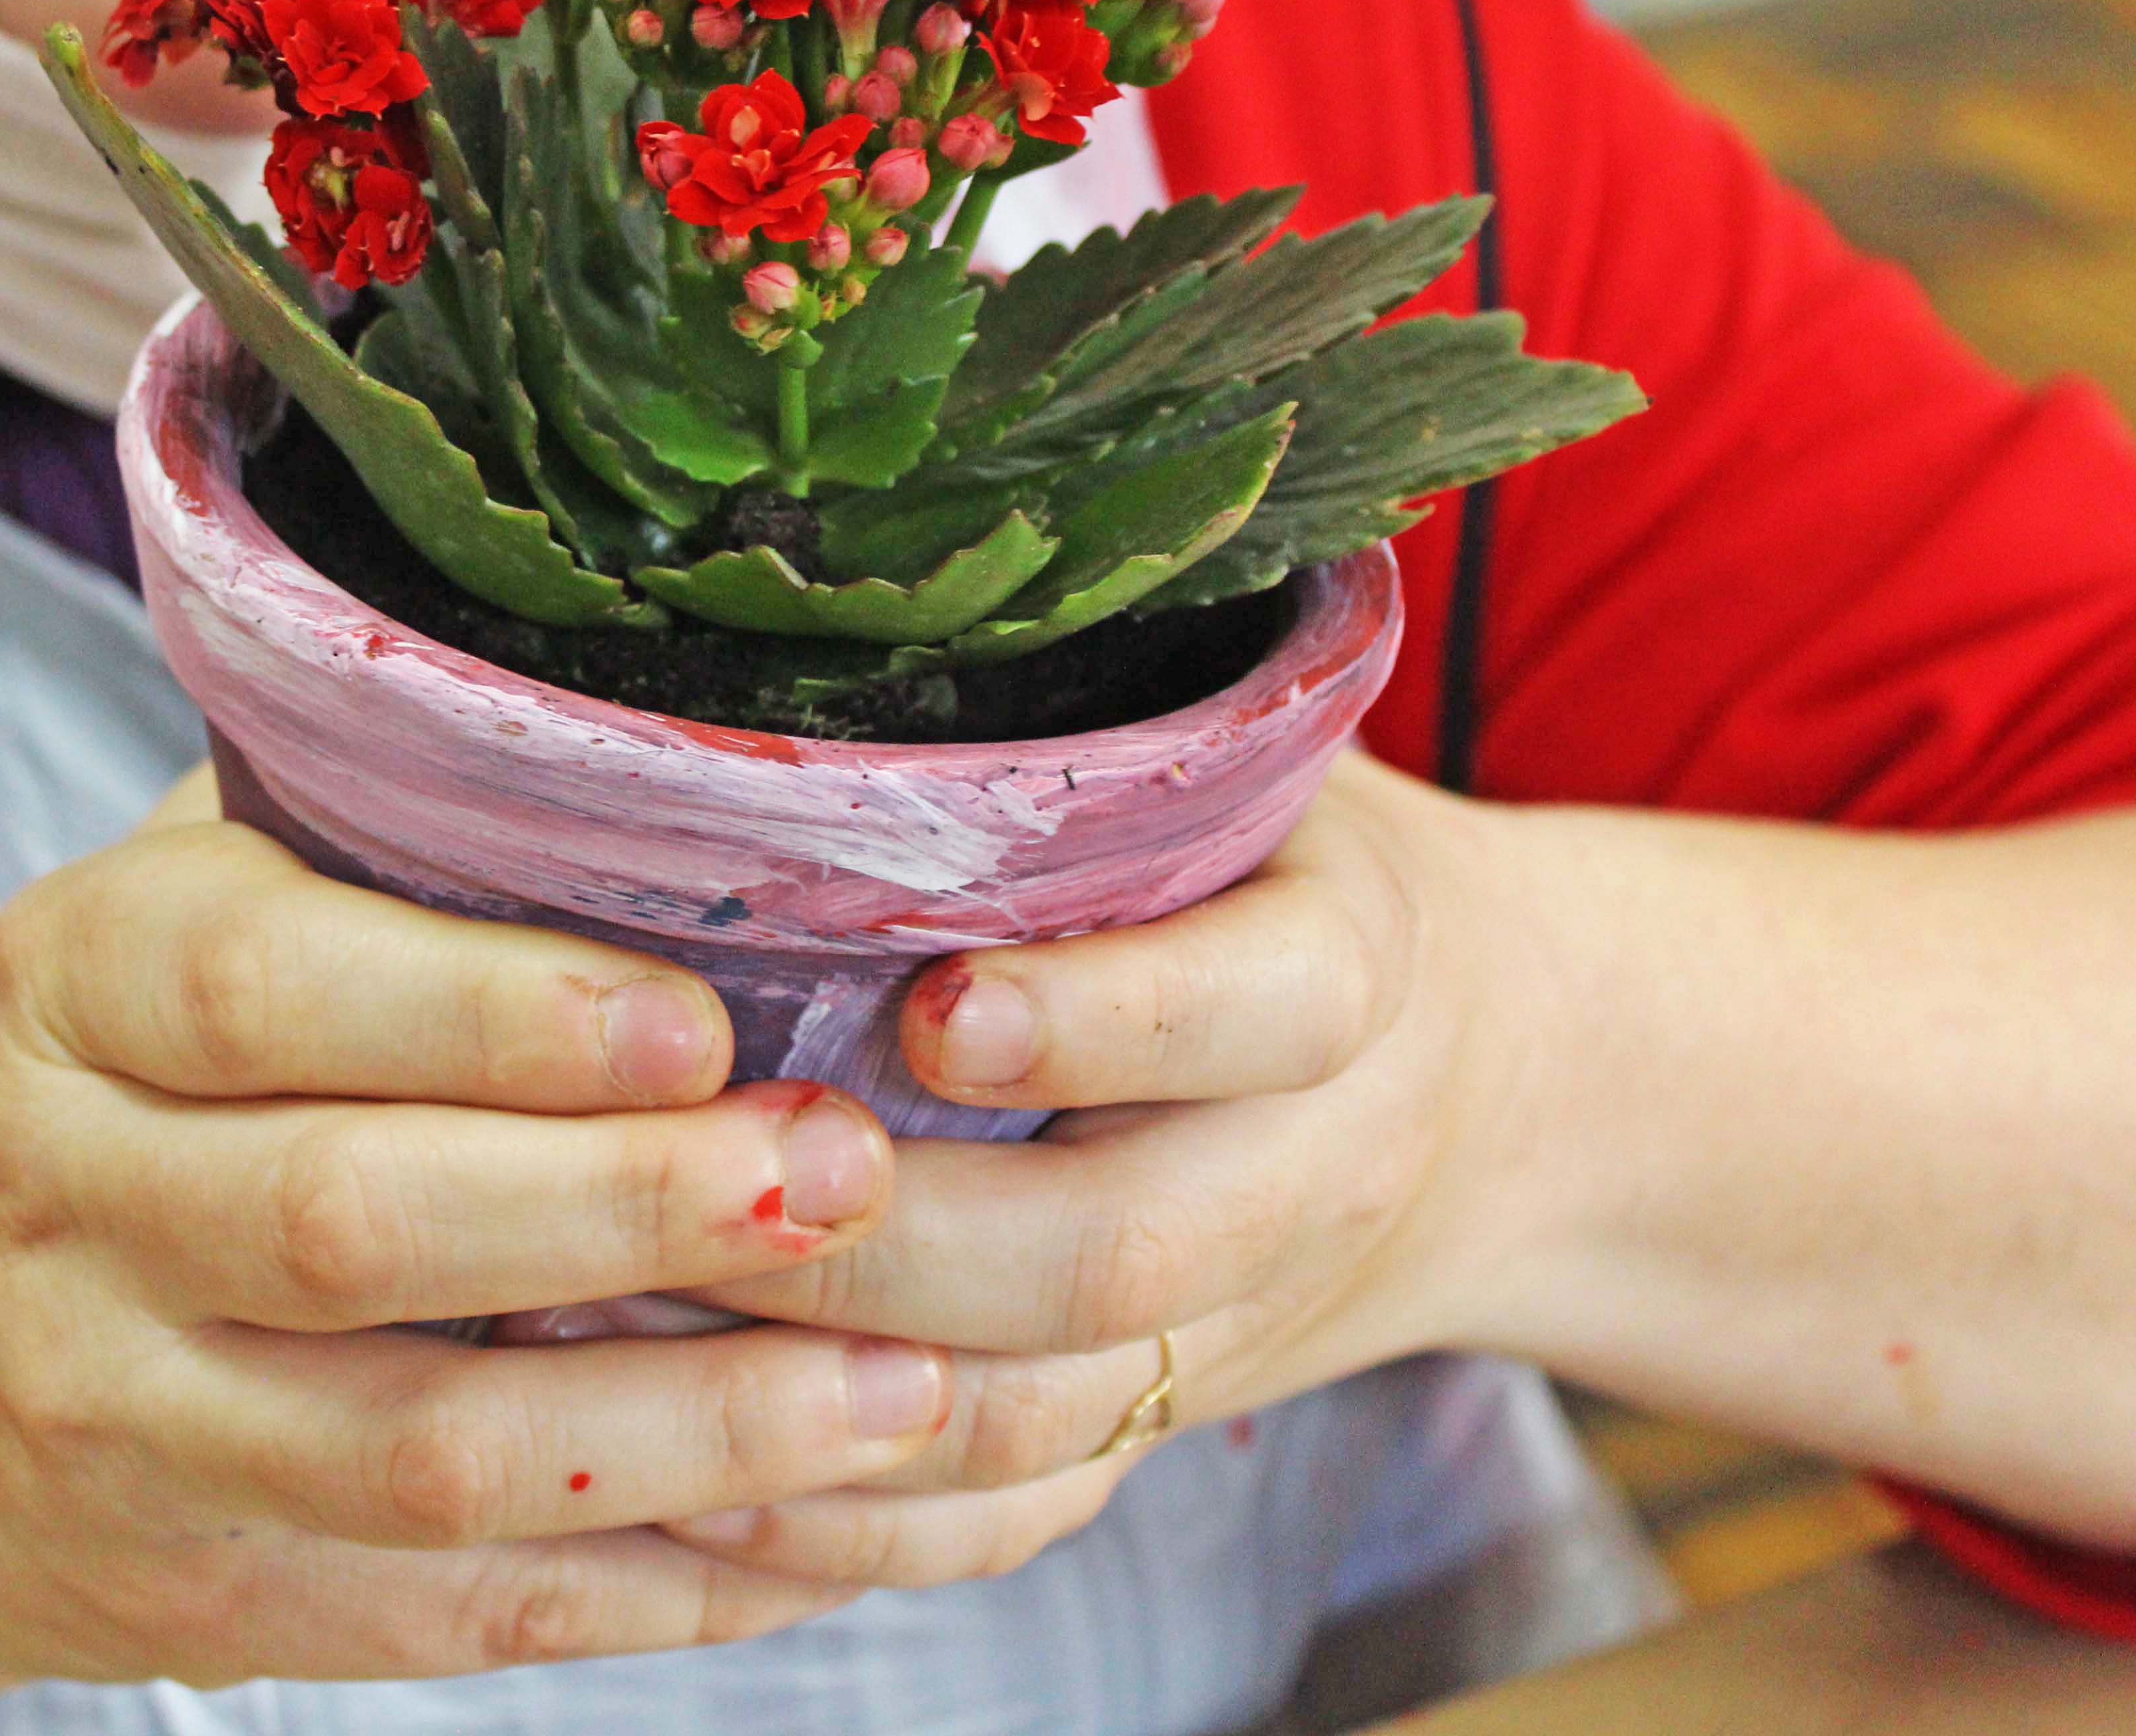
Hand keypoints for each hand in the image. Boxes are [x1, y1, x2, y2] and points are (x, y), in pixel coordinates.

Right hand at [0, 814, 958, 1713]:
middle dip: (626, 1206)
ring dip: (682, 1426)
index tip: (697, 1010)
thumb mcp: (131, 927)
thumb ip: (337, 837)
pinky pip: (446, 1613)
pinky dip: (641, 1584)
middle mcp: (72, 1212)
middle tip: (848, 1171)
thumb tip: (642, 748)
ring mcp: (127, 1427)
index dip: (486, 1005)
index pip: (258, 990)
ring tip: (897, 1376)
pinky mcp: (209, 1596)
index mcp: (63, 996)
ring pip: (419, 1452)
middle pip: (353, 1222)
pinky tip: (806, 1529)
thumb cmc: (69, 1101)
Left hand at [664, 753, 1529, 1589]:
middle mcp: (1310, 1164)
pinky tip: (696, 1483)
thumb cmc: (1286, 868)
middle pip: (1120, 1252)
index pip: (1267, 1002)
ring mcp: (1234, 1322)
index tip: (934, 1006)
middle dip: (892, 1239)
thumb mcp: (1255, 758)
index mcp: (1355, 965)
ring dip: (836, 1393)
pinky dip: (861, 1528)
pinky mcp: (1158, 1424)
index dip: (1107, 1018)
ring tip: (631, 1320)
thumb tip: (826, 607)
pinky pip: (1019, 1520)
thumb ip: (1100, 726)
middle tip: (700, 1179)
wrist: (1503, 1086)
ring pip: (1053, 1414)